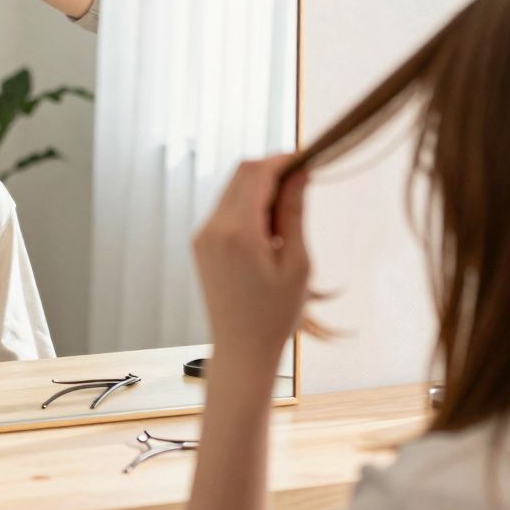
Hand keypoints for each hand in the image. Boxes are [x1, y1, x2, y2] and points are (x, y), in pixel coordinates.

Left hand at [192, 154, 310, 365]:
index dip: (283, 159)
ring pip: (233, 189)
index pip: (257, 172)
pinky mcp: (201, 244)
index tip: (308, 160)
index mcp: (238, 231)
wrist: (241, 350)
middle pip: (242, 173)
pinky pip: (226, 210)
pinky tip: (270, 233)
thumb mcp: (297, 263)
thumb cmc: (275, 314)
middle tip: (304, 184)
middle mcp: (213, 228)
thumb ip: (295, 212)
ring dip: (261, 189)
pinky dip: (249, 207)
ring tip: (289, 219)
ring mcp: (203, 235)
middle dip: (273, 170)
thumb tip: (299, 172)